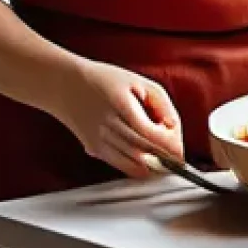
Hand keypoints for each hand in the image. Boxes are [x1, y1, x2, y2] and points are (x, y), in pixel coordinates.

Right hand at [52, 59, 184, 177]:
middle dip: (166, 158)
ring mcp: (99, 142)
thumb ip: (161, 104)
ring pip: (133, 165)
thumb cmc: (104, 80)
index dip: (170, 145)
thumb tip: (173, 127)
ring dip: (153, 166)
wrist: (66, 86)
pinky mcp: (95, 151)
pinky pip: (121, 166)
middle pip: (144, 152)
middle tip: (178, 155)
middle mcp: (108, 127)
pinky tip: (148, 159)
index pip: (150, 134)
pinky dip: (138, 167)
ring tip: (165, 158)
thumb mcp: (140, 82)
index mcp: (121, 105)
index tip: (181, 147)